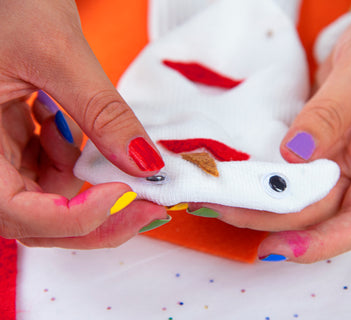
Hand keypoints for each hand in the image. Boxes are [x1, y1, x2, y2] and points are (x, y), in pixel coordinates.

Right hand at [0, 0, 167, 247]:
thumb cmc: (7, 5)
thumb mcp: (58, 54)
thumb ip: (103, 113)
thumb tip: (147, 165)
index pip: (14, 211)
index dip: (73, 217)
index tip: (125, 195)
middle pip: (34, 220)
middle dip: (96, 216)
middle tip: (147, 205)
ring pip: (44, 199)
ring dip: (83, 183)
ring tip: (87, 136)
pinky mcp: (8, 145)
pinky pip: (45, 173)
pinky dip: (71, 161)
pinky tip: (66, 124)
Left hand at [190, 0, 350, 261]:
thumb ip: (330, 113)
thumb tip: (292, 154)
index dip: (322, 241)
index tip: (279, 247)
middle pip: (324, 213)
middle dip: (276, 220)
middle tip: (228, 210)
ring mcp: (345, 161)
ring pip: (305, 198)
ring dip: (266, 204)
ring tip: (223, 200)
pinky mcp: (324, 149)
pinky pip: (295, 174)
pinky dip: (269, 180)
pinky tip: (240, 179)